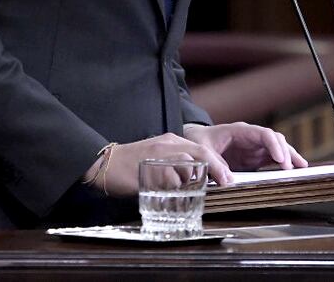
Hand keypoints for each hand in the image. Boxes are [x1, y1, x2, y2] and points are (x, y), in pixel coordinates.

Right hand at [90, 133, 231, 196]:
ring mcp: (158, 154)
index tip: (228, 177)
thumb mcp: (158, 158)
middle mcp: (167, 144)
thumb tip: (198, 179)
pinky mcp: (148, 166)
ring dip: (195, 178)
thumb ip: (177, 164)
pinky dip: (175, 185)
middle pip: (200, 152)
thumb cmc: (132, 165)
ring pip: (186, 164)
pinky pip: (169, 177)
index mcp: (171, 141)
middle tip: (226, 183)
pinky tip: (174, 192)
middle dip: (217, 168)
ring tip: (199, 189)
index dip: (218, 163)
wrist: (106, 164)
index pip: (201, 148)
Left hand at [184, 122, 307, 171]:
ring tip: (301, 168)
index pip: (263, 134)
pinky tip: (293, 171)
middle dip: (285, 152)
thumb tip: (228, 181)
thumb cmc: (199, 141)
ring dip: (289, 156)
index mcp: (240, 131)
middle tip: (290, 168)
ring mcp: (254, 147)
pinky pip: (273, 158)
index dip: (273, 145)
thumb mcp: (203, 151)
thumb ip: (215, 164)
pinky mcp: (255, 157)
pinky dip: (284, 163)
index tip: (280, 159)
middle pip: (275, 139)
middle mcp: (251, 137)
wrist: (196, 141)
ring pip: (278, 148)